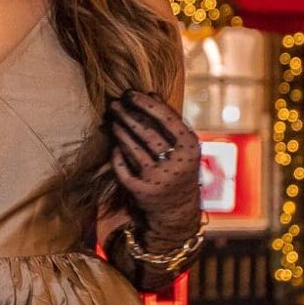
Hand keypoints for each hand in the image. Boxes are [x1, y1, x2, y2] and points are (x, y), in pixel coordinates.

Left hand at [105, 88, 203, 242]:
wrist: (178, 211)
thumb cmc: (180, 170)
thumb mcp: (184, 147)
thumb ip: (170, 121)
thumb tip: (151, 93)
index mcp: (190, 148)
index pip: (166, 118)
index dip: (146, 104)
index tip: (130, 93)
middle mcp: (176, 162)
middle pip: (146, 132)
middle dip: (127, 115)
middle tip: (114, 104)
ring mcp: (158, 178)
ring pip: (133, 148)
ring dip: (120, 131)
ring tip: (113, 120)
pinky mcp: (142, 191)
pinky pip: (124, 167)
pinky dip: (118, 155)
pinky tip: (115, 145)